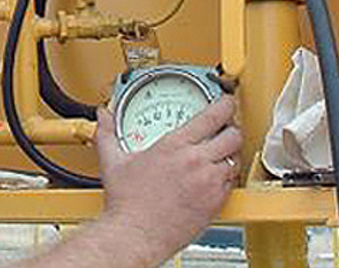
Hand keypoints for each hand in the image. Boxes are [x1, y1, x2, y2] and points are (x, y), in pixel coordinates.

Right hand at [95, 96, 242, 265]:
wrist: (135, 236)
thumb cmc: (127, 204)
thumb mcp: (114, 163)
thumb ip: (108, 134)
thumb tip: (103, 117)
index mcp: (175, 146)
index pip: (213, 115)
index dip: (226, 104)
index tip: (226, 102)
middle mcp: (196, 162)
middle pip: (233, 134)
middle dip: (231, 129)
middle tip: (225, 130)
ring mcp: (209, 182)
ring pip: (236, 158)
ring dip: (231, 154)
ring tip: (220, 154)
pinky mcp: (215, 202)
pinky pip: (232, 183)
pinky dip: (227, 177)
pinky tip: (215, 178)